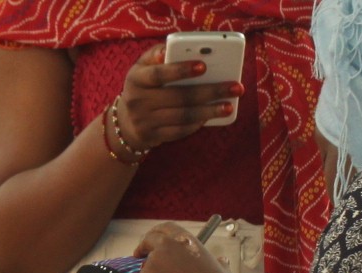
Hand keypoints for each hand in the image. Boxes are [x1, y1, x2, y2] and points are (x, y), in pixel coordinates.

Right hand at [113, 44, 242, 151]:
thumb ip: (159, 54)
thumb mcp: (145, 67)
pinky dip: (196, 124)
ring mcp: (143, 121)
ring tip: (228, 105)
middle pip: (177, 96)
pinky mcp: (151, 136)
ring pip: (182, 116)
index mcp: (136, 78)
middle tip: (235, 87)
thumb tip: (175, 47)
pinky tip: (210, 117)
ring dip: (208, 111)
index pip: (158, 74)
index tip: (204, 66)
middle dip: (209, 91)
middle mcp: (137, 101)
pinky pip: (178, 131)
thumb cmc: (145, 85)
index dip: (180, 70)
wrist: (126, 120)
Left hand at [131, 222, 239, 272]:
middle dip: (143, 247)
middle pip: (148, 240)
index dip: (157, 234)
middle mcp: (167, 246)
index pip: (166, 228)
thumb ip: (217, 263)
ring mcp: (153, 262)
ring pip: (143, 269)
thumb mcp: (221, 270)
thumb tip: (222, 260)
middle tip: (139, 255)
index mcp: (186, 240)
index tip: (151, 240)